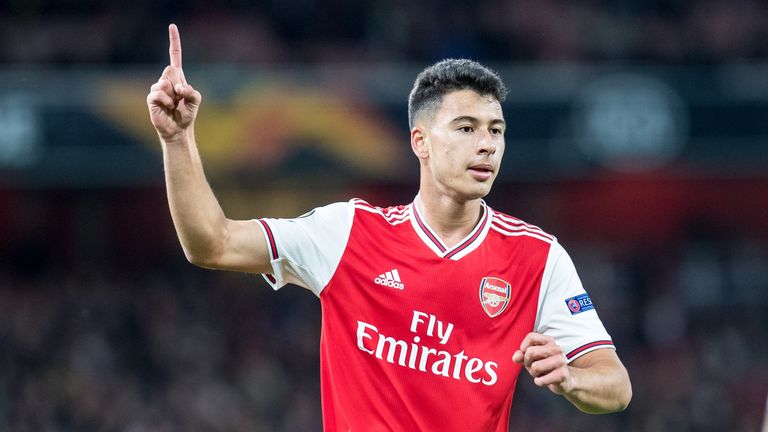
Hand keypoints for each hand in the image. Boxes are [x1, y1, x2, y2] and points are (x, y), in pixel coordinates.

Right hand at [147, 24, 201, 140]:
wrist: (179, 129)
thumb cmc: (187, 113)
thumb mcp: (196, 101)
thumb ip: (192, 91)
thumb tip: (178, 87)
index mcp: (177, 77)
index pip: (175, 56)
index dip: (174, 41)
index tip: (172, 26)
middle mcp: (166, 80)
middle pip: (171, 70)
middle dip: (179, 84)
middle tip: (180, 98)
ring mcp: (157, 88)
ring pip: (165, 83)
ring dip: (173, 96)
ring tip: (174, 105)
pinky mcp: (151, 98)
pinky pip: (159, 93)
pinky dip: (167, 101)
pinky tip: (168, 107)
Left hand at [512, 332, 572, 394]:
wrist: (563, 379)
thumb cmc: (544, 365)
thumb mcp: (530, 358)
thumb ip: (521, 355)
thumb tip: (516, 357)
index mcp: (549, 340)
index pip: (531, 337)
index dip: (524, 347)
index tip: (526, 354)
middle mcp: (556, 348)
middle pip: (530, 352)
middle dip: (527, 362)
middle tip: (534, 366)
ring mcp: (561, 361)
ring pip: (535, 367)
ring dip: (533, 373)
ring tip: (541, 373)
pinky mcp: (562, 374)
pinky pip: (541, 380)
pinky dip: (539, 382)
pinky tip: (545, 380)